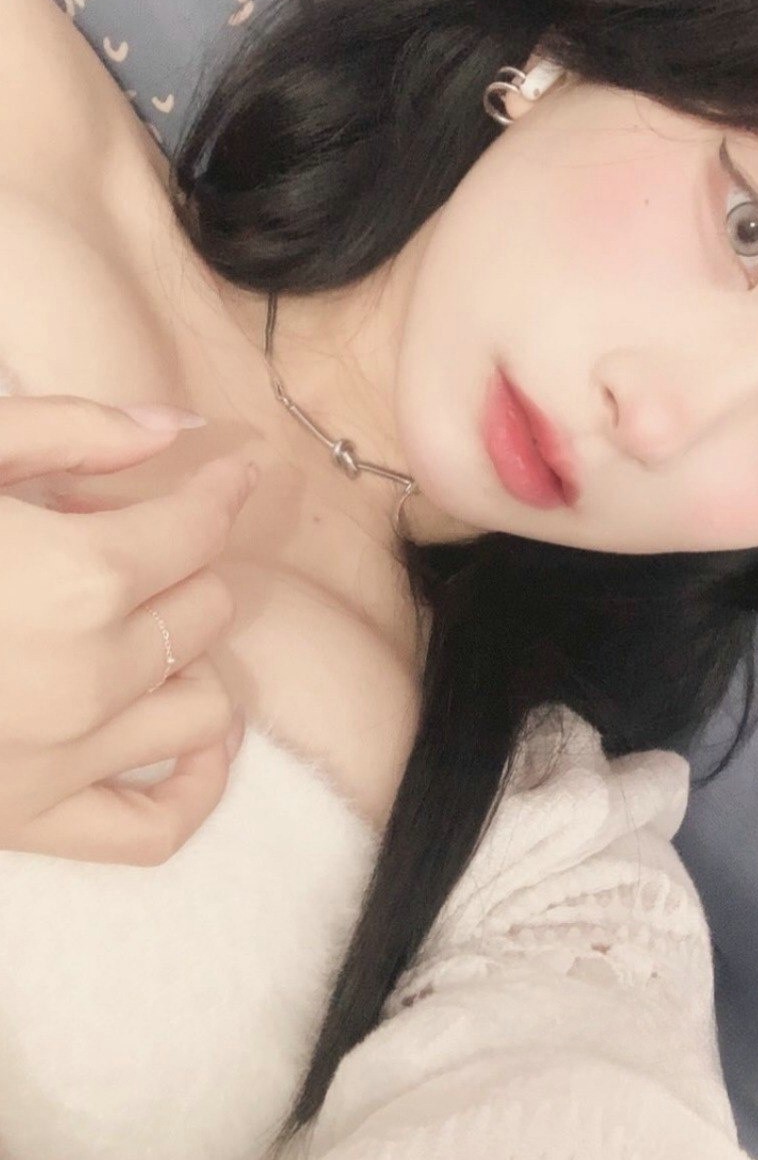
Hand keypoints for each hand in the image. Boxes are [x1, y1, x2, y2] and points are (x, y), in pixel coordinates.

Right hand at [0, 394, 257, 864]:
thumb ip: (74, 431)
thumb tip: (179, 428)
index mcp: (79, 577)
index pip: (197, 527)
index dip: (220, 489)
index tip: (232, 471)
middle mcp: (89, 677)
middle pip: (203, 608)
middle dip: (181, 562)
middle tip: (124, 535)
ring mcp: (62, 761)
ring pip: (202, 705)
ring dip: (188, 655)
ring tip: (144, 620)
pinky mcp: (26, 822)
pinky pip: (156, 828)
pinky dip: (196, 783)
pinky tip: (195, 736)